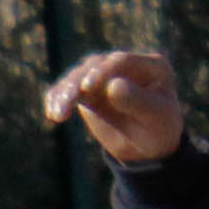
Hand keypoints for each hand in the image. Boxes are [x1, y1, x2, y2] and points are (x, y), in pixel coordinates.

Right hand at [45, 49, 184, 163]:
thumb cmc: (158, 130)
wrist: (147, 147)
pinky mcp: (88, 91)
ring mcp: (104, 76)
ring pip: (78, 76)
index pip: (121, 61)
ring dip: (64, 92)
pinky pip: (68, 89)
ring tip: (57, 114)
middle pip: (94, 65)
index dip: (103, 71)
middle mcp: (125, 65)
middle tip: (65, 103)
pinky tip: (51, 112)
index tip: (87, 87)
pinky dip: (57, 98)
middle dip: (77, 82)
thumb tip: (112, 86)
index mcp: (150, 65)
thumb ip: (137, 100)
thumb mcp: (154, 117)